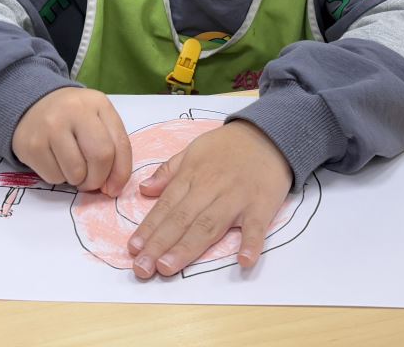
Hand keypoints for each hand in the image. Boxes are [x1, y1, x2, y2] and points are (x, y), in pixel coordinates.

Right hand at [11, 86, 131, 196]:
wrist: (33, 106)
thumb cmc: (73, 118)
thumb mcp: (98, 120)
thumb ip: (112, 148)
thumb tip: (113, 187)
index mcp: (97, 103)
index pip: (120, 144)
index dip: (121, 172)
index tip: (115, 187)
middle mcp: (74, 111)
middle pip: (100, 157)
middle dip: (98, 179)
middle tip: (91, 181)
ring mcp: (51, 126)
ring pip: (76, 172)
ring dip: (77, 180)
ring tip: (71, 166)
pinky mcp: (32, 145)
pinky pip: (54, 177)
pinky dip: (58, 177)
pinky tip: (54, 161)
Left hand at [126, 120, 291, 279]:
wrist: (270, 134)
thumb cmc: (228, 145)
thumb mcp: (194, 149)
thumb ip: (169, 171)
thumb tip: (144, 189)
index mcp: (193, 175)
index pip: (167, 204)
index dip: (149, 227)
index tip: (133, 248)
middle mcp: (211, 188)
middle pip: (182, 219)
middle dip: (160, 244)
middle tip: (142, 268)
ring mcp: (237, 197)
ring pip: (209, 225)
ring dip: (187, 247)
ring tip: (167, 267)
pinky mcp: (262, 205)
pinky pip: (257, 226)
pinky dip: (251, 243)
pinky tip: (243, 261)